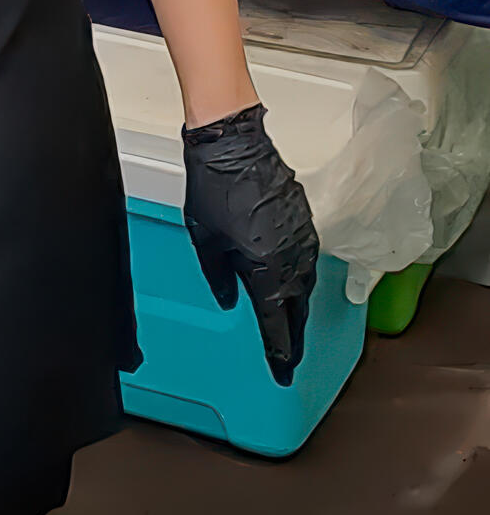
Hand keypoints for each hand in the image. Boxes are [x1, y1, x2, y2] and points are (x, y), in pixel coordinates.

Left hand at [183, 103, 317, 385]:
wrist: (233, 144)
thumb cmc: (215, 187)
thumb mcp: (206, 241)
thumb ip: (219, 278)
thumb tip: (229, 299)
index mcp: (268, 271)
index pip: (277, 324)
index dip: (279, 352)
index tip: (282, 371)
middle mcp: (293, 259)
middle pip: (296, 309)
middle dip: (292, 334)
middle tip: (288, 355)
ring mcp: (303, 239)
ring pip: (306, 286)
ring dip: (298, 307)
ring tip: (290, 324)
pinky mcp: (305, 220)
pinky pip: (307, 261)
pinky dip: (300, 278)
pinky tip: (293, 282)